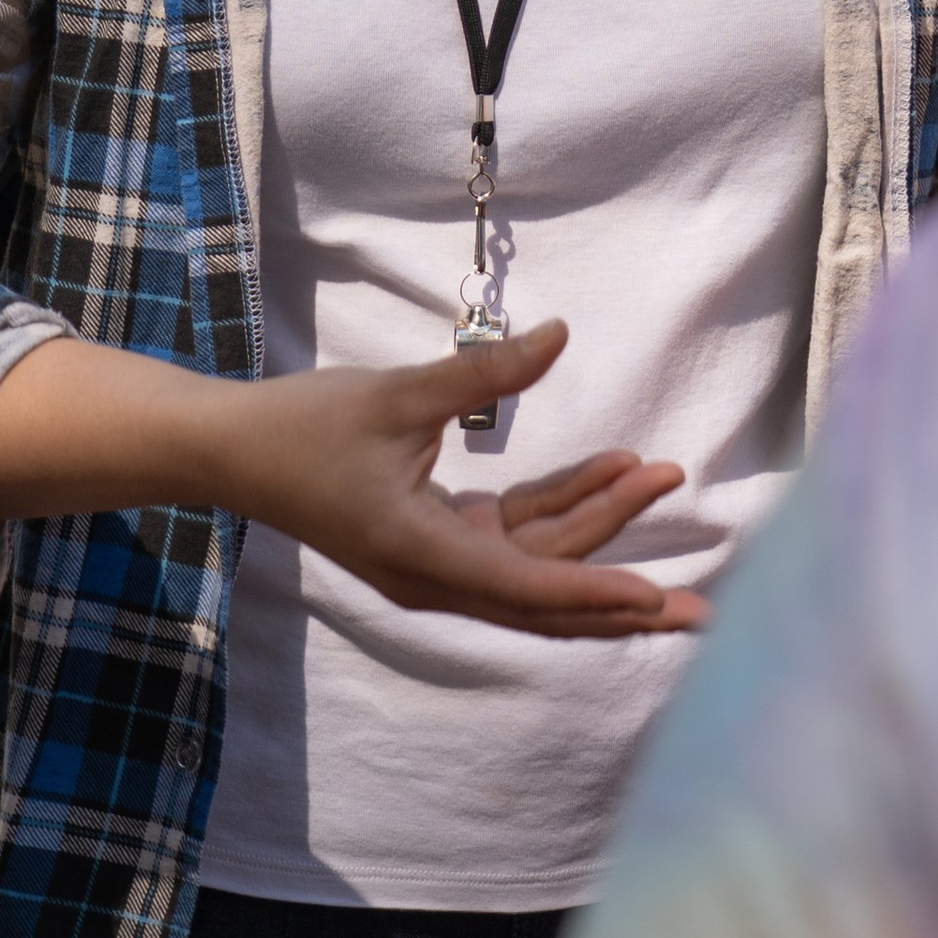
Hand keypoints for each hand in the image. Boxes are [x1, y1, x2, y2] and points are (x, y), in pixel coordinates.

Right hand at [226, 320, 709, 641]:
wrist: (232, 450)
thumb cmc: (304, 426)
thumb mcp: (399, 395)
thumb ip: (484, 373)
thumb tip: (559, 335)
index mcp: (424, 556)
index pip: (530, 587)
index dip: (599, 591)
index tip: (660, 602)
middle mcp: (436, 577)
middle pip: (548, 595)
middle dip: (626, 590)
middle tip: (705, 602)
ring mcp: (434, 563)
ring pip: (535, 562)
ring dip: (598, 526)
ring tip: (663, 475)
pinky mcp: (433, 540)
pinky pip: (512, 537)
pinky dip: (559, 509)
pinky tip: (609, 471)